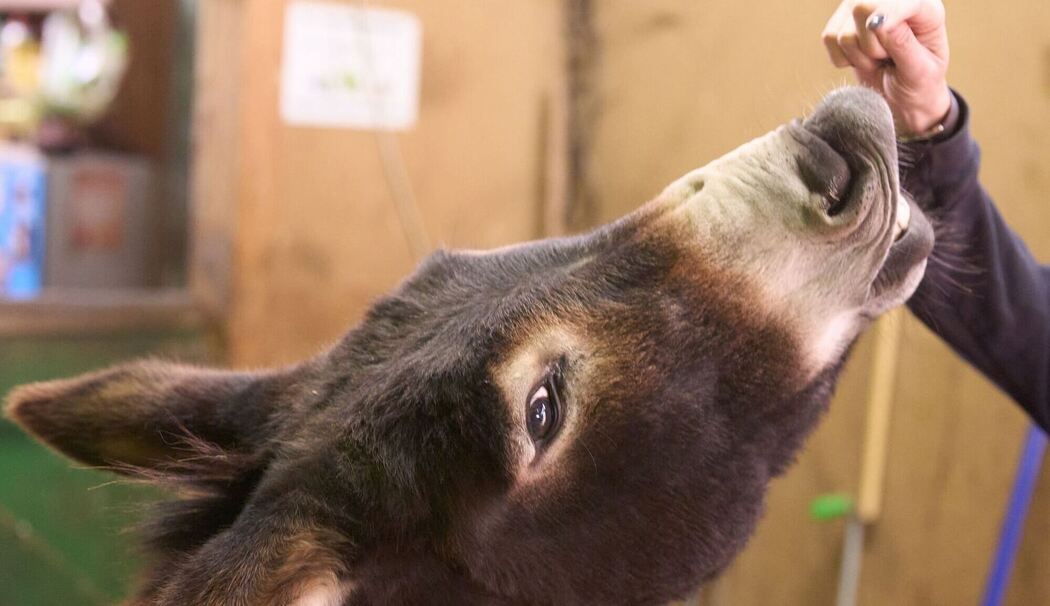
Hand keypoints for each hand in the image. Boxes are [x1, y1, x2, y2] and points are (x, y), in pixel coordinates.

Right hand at [822, 0, 950, 136]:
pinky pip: (829, 39)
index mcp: (923, 6)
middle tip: (887, 58)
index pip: (898, 0)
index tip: (877, 28)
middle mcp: (889, 1)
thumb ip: (903, 44)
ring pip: (844, 32)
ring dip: (859, 57)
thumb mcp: (920, 70)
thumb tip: (878, 22)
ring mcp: (861, 8)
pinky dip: (843, 59)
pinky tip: (862, 59)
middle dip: (871, 45)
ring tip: (878, 60)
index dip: (887, 12)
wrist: (902, 97)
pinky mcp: (840, 23)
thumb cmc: (918, 83)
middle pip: (861, 8)